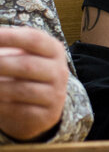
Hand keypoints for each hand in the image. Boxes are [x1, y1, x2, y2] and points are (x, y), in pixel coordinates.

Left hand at [0, 27, 68, 141]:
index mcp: (54, 50)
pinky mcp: (46, 115)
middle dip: (0, 64)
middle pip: (27, 65)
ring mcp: (55, 94)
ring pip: (22, 90)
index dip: (10, 37)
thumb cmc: (24, 74)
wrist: (41, 105)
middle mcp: (59, 71)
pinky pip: (19, 110)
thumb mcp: (22, 56)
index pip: (34, 39)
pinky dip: (1, 106)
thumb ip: (7, 48)